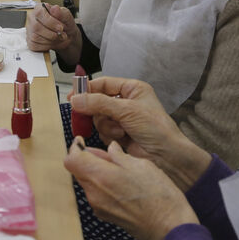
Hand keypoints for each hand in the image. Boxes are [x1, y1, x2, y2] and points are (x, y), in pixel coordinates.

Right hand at [26, 2, 79, 54]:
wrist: (65, 35)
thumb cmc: (64, 24)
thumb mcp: (67, 17)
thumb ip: (62, 13)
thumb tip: (55, 8)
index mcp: (39, 8)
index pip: (39, 13)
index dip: (50, 22)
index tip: (60, 27)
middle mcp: (32, 18)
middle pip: (36, 26)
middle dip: (52, 34)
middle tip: (62, 35)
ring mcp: (30, 30)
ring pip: (35, 37)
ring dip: (51, 40)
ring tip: (59, 38)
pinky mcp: (30, 41)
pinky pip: (35, 46)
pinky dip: (46, 46)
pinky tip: (52, 43)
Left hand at [64, 139, 197, 239]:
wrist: (168, 227)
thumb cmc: (158, 196)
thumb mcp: (141, 165)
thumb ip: (119, 156)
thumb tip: (110, 149)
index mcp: (100, 176)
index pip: (72, 159)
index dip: (75, 148)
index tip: (81, 142)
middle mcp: (94, 193)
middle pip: (78, 171)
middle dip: (88, 160)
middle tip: (106, 154)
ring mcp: (99, 207)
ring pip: (89, 183)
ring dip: (97, 173)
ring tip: (119, 169)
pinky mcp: (106, 216)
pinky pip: (97, 196)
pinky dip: (104, 186)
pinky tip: (122, 185)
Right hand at [70, 77, 210, 190]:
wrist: (166, 156)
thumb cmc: (155, 128)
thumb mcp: (127, 110)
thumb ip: (99, 103)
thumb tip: (75, 100)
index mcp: (132, 89)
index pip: (103, 84)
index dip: (87, 89)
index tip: (72, 96)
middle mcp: (126, 102)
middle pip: (97, 101)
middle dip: (95, 110)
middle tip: (84, 114)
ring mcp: (121, 119)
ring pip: (98, 118)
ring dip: (106, 125)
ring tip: (120, 130)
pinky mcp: (118, 135)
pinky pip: (102, 131)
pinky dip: (108, 134)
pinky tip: (121, 138)